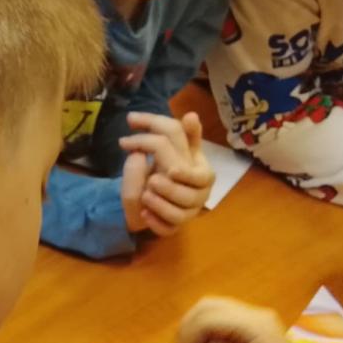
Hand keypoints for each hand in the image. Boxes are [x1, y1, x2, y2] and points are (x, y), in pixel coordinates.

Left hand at [119, 112, 213, 236]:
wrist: (149, 200)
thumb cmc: (163, 171)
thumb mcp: (169, 150)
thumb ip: (178, 133)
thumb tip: (191, 115)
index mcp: (201, 171)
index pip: (192, 160)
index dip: (170, 153)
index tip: (140, 148)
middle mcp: (200, 192)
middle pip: (188, 190)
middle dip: (168, 184)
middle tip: (150, 180)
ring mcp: (189, 212)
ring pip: (181, 211)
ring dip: (160, 202)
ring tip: (145, 195)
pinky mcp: (175, 227)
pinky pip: (169, 228)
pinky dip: (155, 221)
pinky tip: (144, 213)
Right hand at [177, 296, 335, 342]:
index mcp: (253, 323)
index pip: (205, 318)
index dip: (187, 340)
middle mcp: (256, 315)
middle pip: (208, 306)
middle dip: (188, 330)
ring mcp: (259, 323)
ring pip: (215, 313)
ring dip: (197, 332)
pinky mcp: (259, 334)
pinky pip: (225, 324)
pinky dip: (209, 336)